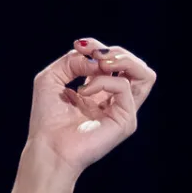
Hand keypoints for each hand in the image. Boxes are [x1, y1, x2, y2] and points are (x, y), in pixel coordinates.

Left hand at [24, 37, 157, 178]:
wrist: (48, 147)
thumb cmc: (47, 117)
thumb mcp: (51, 78)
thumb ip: (72, 61)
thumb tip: (96, 59)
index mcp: (98, 90)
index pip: (113, 61)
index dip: (99, 47)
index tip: (79, 45)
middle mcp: (114, 99)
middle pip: (134, 65)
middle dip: (114, 51)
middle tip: (92, 53)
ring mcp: (123, 110)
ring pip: (144, 75)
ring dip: (122, 60)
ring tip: (100, 63)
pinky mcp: (126, 120)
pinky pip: (124, 87)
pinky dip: (103, 81)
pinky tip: (84, 91)